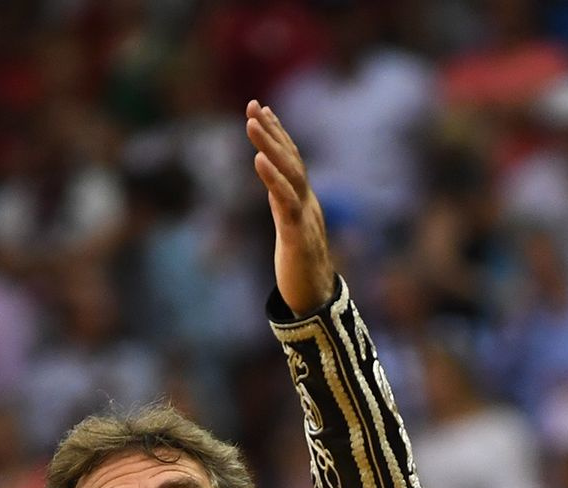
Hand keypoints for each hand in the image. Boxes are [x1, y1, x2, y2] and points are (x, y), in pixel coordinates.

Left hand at [246, 100, 334, 315]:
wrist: (316, 303)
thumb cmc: (301, 268)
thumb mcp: (289, 227)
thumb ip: (281, 202)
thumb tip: (270, 182)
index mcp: (304, 202)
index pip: (292, 160)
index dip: (278, 133)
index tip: (261, 108)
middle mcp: (308, 204)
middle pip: (292, 160)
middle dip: (273, 131)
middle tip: (253, 105)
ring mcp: (305, 218)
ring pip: (290, 175)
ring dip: (271, 146)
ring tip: (251, 123)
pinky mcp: (298, 237)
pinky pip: (286, 203)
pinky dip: (273, 179)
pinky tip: (259, 160)